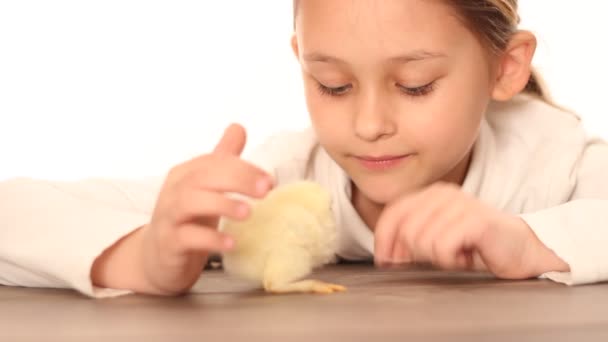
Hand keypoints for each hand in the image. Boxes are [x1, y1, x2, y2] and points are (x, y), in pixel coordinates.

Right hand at [92, 123, 273, 294]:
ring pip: (190, 202)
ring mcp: (168, 217)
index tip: (269, 180)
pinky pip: (187, 237)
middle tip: (265, 191)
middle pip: (203, 176)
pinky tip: (231, 243)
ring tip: (248, 213)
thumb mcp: (205, 187)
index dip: (243, 168)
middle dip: (237, 180)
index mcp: (185, 174)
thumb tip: (239, 128)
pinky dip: (210, 239)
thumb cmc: (187, 219)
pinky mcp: (169, 243)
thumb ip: (222, 160)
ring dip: (222, 204)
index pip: (214, 163)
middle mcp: (174, 191)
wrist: (157, 257)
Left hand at [374, 182, 568, 278]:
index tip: (386, 262)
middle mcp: (443, 194)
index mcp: (430, 194)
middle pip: (405, 230)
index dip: (383, 240)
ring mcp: (460, 204)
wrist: (520, 251)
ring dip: (436, 259)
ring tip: (456, 257)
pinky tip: (465, 259)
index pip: (392, 214)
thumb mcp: (436, 238)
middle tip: (436, 260)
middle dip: (414, 254)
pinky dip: (449, 261)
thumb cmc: (476, 247)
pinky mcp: (475, 219)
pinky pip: (441, 247)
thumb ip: (411, 238)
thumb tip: (385, 254)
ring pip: (421, 241)